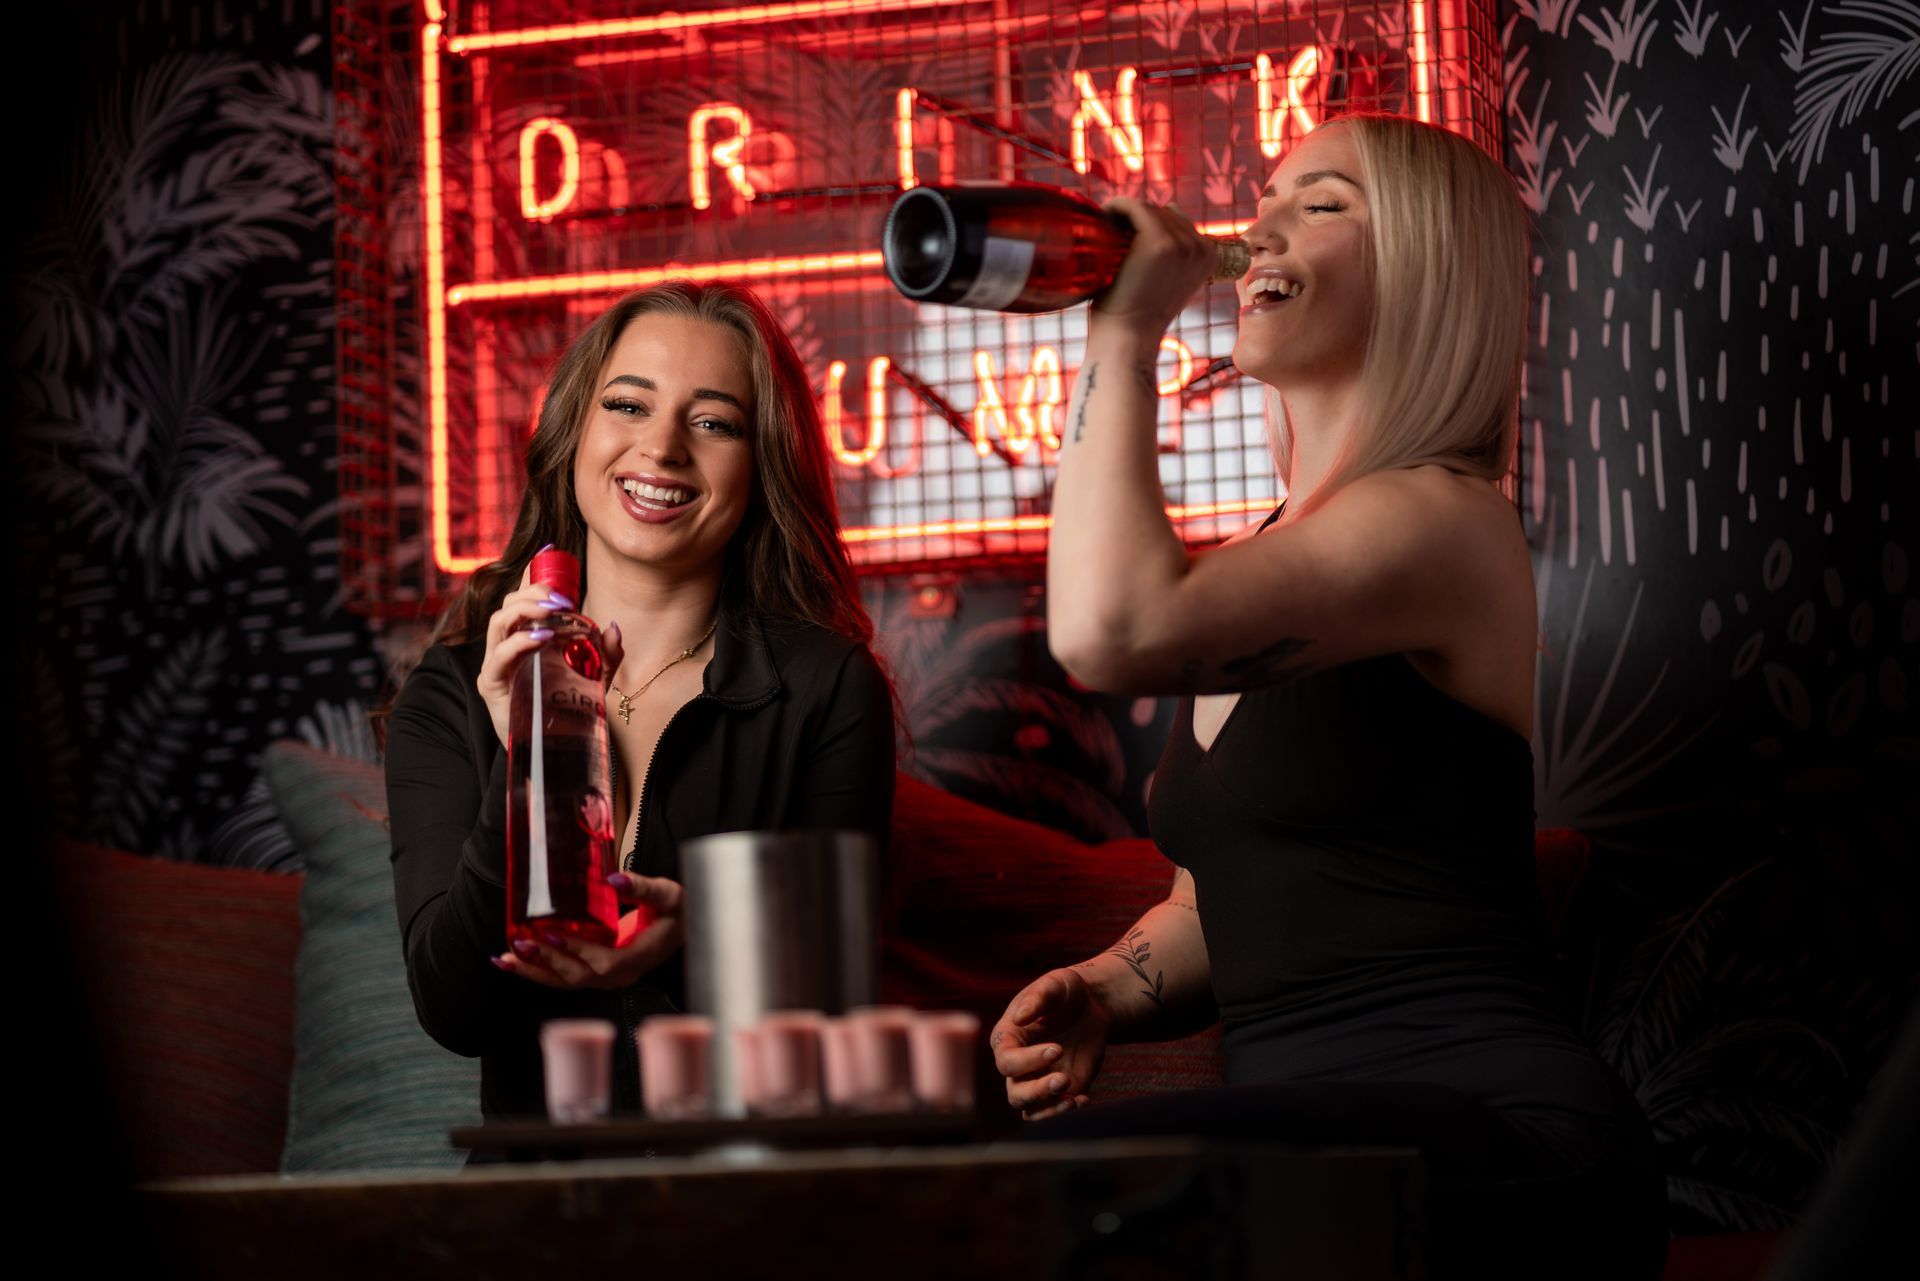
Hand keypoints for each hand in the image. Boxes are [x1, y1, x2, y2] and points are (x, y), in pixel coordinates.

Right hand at [476, 558, 626, 747]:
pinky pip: (500, 654)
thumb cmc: (566, 711)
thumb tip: (613, 628)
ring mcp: (497, 663)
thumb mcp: (594, 679)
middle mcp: (509, 645)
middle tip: (565, 599)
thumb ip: (607, 655)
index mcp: (529, 636)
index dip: (534, 573)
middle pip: (510, 602)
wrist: (553, 749)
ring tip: (555, 613)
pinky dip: (520, 641)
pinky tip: (542, 638)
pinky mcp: (492, 683)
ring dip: (528, 611)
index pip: (526, 597)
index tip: (552, 553)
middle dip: (535, 592)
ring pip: (500, 621)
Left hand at [490, 872, 683, 990]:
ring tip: (506, 960)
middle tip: (520, 945)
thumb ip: (643, 887)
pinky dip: (539, 970)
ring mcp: (608, 977)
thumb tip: (615, 879)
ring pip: (566, 982)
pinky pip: (565, 976)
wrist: (684, 927)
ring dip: (535, 971)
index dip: (578, 952)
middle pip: (577, 978)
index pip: (605, 962)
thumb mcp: (667, 895)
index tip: (551, 936)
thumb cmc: (678, 912)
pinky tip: (517, 961)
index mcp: (639, 958)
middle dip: (546, 963)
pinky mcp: (597, 972)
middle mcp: (621, 974)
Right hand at [991, 968, 1110, 1119]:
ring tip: (1074, 1099)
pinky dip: (1066, 1112)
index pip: (1007, 1061)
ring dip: (1050, 1110)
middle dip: (1038, 1091)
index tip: (1057, 1048)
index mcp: (1007, 1038)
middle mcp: (1017, 1065)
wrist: (1090, 1006)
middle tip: (1064, 1079)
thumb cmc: (1065, 991)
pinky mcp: (1057, 1091)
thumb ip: (1037, 998)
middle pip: (1015, 1093)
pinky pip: (1053, 1112)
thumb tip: (1019, 1018)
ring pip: (1030, 1110)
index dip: (1028, 1060)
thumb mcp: (1054, 984)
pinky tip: (1085, 1099)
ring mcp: (1036, 1080)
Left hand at [1089, 198, 1220, 342]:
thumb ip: (1176, 255)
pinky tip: (1103, 216)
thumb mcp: (1168, 282)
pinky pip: (1135, 206)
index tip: (1127, 235)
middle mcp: (1201, 247)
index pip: (1179, 221)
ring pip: (1149, 208)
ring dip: (1125, 214)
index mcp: (1209, 256)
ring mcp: (1181, 243)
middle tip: (1111, 232)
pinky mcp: (1158, 240)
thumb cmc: (1138, 315)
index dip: (1151, 224)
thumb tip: (1170, 216)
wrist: (1128, 337)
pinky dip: (1116, 206)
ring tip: (1105, 228)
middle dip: (1137, 219)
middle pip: (1164, 212)